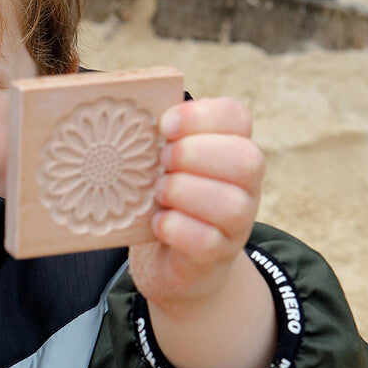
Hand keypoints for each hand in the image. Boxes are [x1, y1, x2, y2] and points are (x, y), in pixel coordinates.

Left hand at [128, 96, 263, 308]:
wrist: (174, 261)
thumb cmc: (165, 198)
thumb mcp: (163, 163)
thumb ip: (156, 137)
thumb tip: (122, 106)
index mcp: (231, 148)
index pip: (235, 117)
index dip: (200, 116)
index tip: (164, 125)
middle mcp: (245, 185)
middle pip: (246, 159)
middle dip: (194, 154)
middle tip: (161, 162)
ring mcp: (238, 223)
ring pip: (231, 204)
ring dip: (184, 192)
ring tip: (159, 193)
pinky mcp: (218, 256)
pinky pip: (207, 241)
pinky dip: (176, 228)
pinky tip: (157, 223)